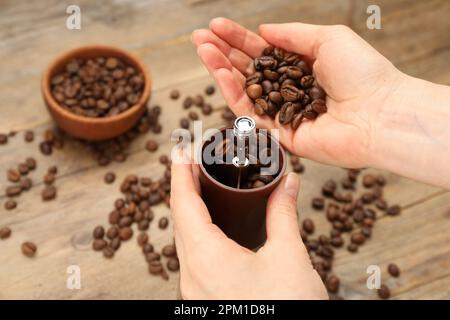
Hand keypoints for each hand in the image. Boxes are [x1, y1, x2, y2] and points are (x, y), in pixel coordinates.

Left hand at [170, 150, 326, 298]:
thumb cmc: (286, 309)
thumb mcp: (288, 257)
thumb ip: (283, 214)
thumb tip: (288, 184)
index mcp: (206, 256)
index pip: (182, 203)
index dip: (179, 172)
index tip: (180, 149)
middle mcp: (192, 273)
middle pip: (179, 219)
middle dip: (183, 187)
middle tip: (192, 162)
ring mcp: (196, 289)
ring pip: (184, 240)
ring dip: (189, 210)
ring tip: (200, 187)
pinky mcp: (206, 298)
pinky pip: (194, 257)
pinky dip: (198, 232)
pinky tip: (211, 227)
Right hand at [192, 18, 403, 167]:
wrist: (379, 113)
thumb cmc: (362, 73)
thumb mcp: (327, 38)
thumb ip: (292, 34)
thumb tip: (263, 30)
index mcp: (301, 67)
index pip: (262, 51)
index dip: (238, 38)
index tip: (216, 26)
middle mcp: (288, 90)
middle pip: (248, 70)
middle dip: (222, 53)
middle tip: (199, 38)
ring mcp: (282, 112)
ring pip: (244, 91)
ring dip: (221, 70)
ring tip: (203, 50)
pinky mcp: (279, 135)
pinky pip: (250, 114)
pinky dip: (233, 93)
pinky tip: (220, 73)